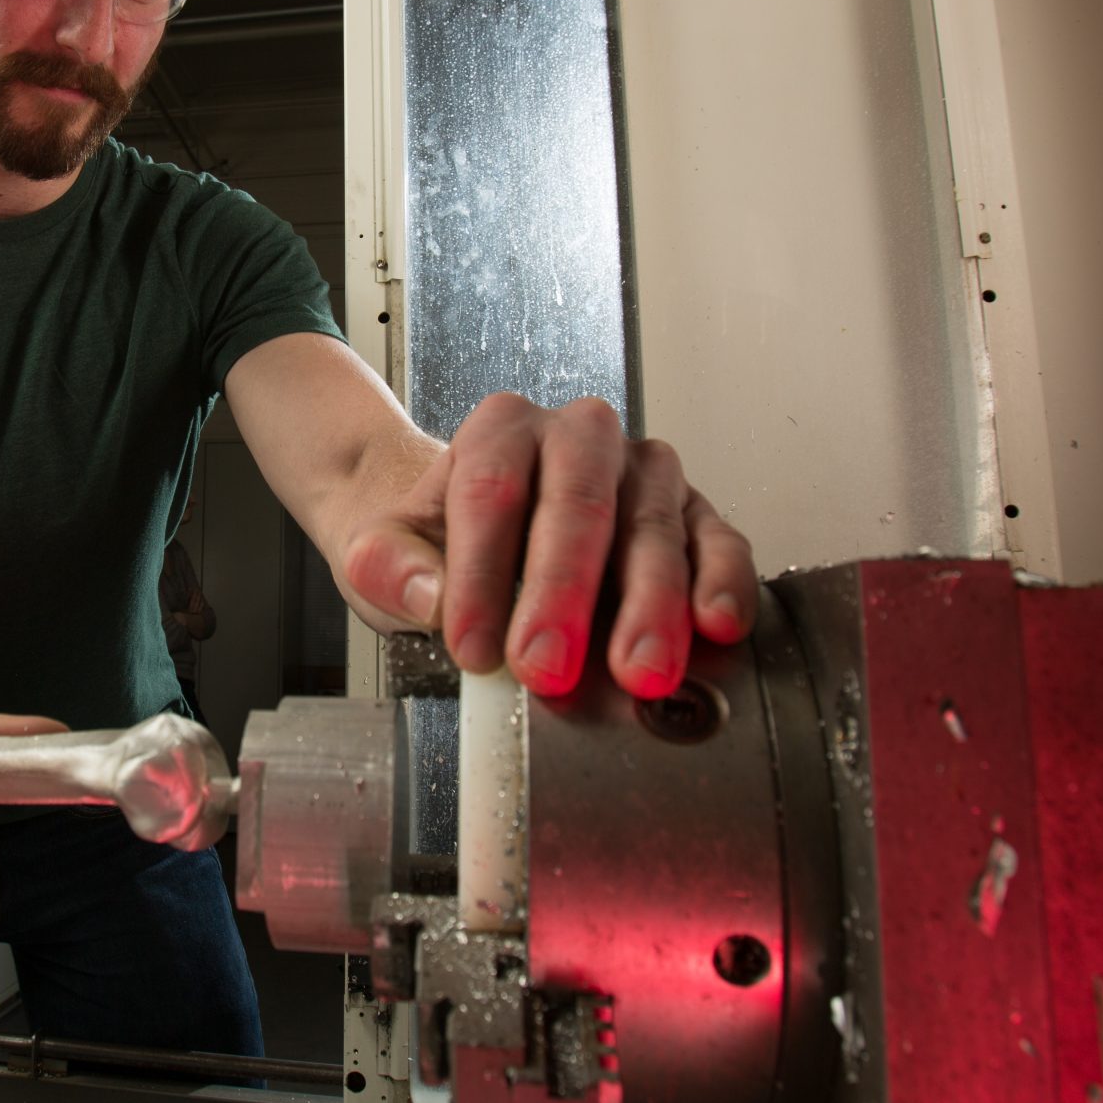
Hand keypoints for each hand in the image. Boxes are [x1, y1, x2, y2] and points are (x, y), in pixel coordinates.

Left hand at [340, 394, 755, 698]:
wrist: (469, 537)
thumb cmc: (431, 546)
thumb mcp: (380, 551)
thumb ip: (387, 567)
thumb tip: (428, 593)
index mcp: (499, 430)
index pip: (492, 492)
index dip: (481, 574)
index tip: (473, 649)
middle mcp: (578, 437)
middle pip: (578, 504)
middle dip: (564, 594)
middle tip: (549, 670)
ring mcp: (641, 473)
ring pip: (652, 525)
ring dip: (649, 605)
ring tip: (638, 672)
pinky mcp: (691, 514)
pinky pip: (716, 539)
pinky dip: (722, 581)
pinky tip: (716, 624)